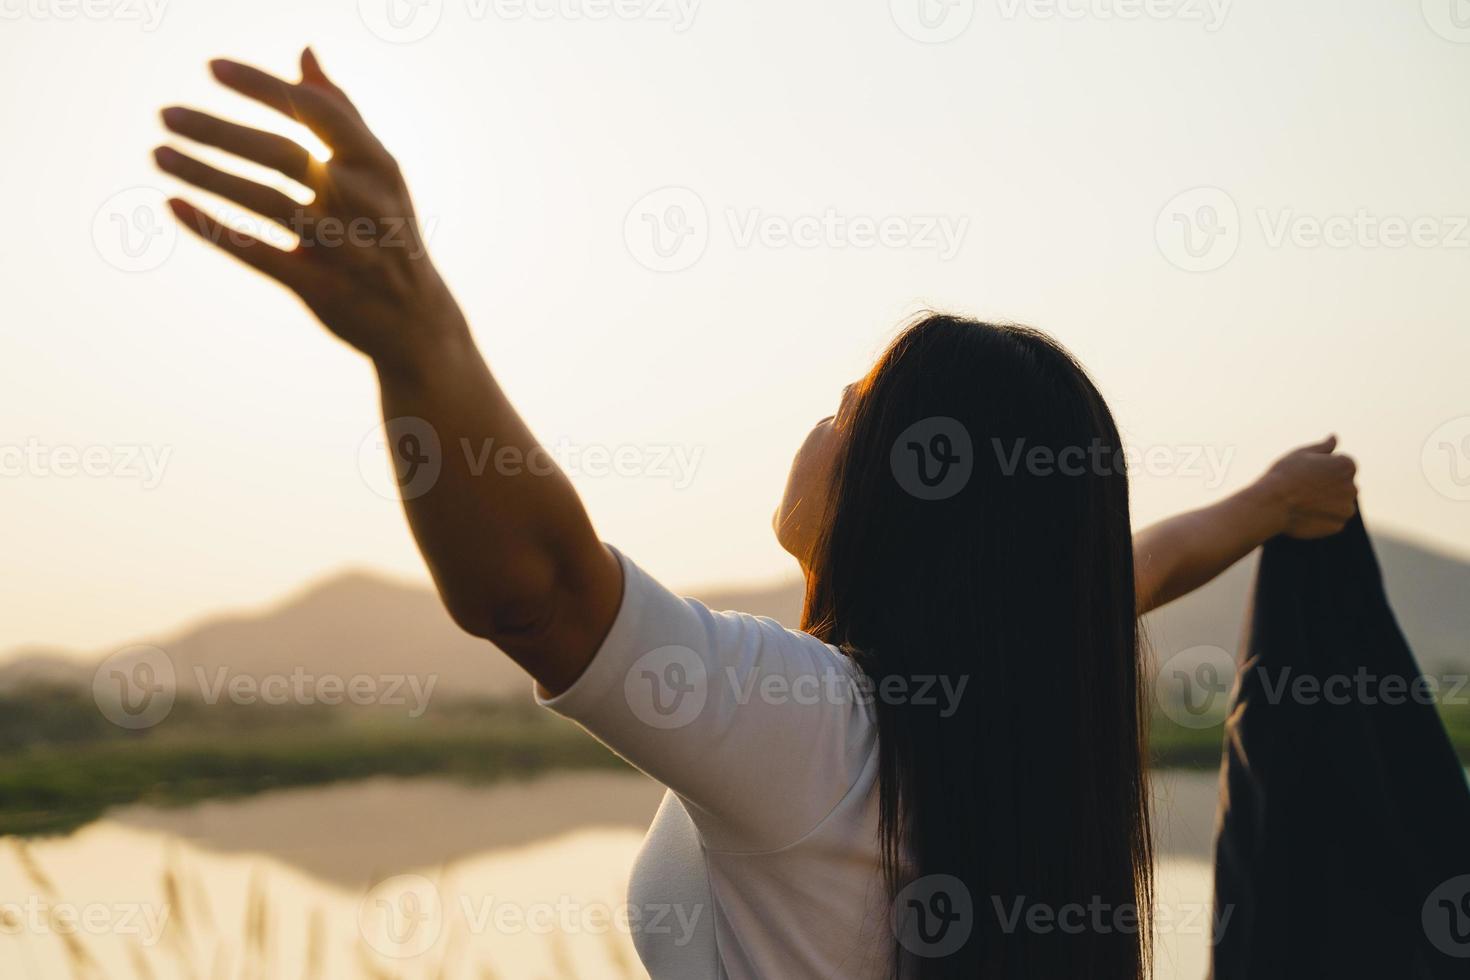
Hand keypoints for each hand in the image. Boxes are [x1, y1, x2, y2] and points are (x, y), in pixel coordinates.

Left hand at [154, 49, 462, 368]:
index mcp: (379, 165)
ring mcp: (343, 248)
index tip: (210, 66)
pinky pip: (257, 254)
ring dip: (206, 175)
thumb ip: (342, 113)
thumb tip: (305, 52)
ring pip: (265, 203)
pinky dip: (213, 230)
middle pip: (282, 156)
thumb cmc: (389, 232)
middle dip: (219, 131)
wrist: (417, 321)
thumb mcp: (380, 172)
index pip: (316, 111)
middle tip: (165, 114)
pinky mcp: (320, 288)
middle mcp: (365, 203)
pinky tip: (173, 206)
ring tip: (158, 153)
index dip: (262, 86)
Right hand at [1257, 436, 1358, 538]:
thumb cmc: (1284, 475)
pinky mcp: (1338, 525)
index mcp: (1346, 465)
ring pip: (1339, 504)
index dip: (1322, 470)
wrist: (1271, 504)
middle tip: (1302, 489)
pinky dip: (1322, 518)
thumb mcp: (1301, 454)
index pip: (1341, 466)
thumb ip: (1323, 447)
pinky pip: (1333, 521)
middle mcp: (1352, 486)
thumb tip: (1335, 437)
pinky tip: (1305, 514)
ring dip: (1327, 504)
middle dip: (1327, 487)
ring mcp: (1346, 508)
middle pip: (1342, 486)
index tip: (1306, 474)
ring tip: (1303, 503)